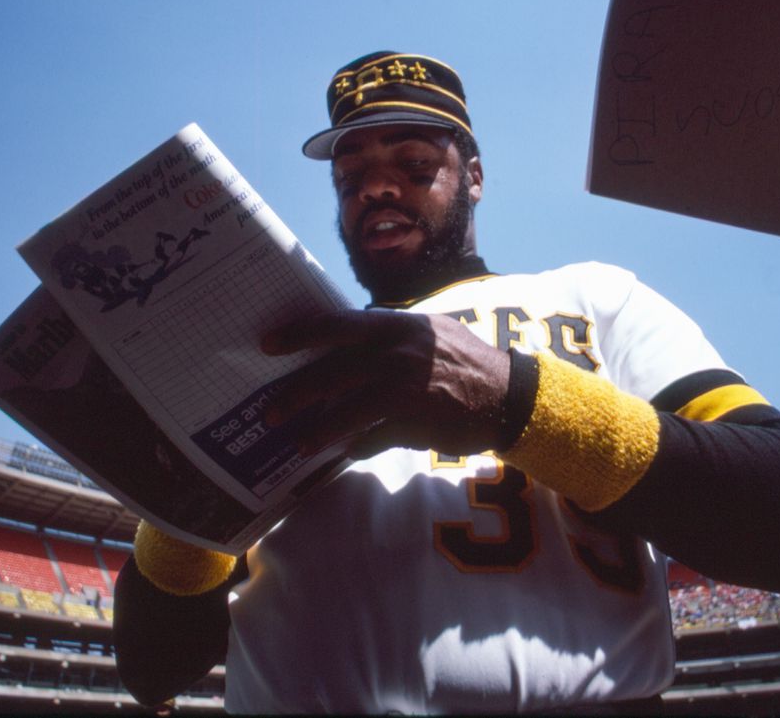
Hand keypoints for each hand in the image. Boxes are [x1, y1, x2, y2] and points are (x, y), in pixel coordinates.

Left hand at [261, 310, 510, 458]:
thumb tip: (352, 335)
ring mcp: (405, 391)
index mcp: (398, 327)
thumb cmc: (467, 360)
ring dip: (318, 431)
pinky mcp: (414, 424)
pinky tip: (346, 453)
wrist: (509, 396)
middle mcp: (397, 355)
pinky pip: (373, 439)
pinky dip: (357, 447)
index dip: (300, 335)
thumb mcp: (431, 330)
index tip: (269, 345)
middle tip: (272, 410)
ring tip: (299, 443)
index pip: (337, 326)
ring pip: (346, 413)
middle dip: (296, 394)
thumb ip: (392, 333)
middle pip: (332, 374)